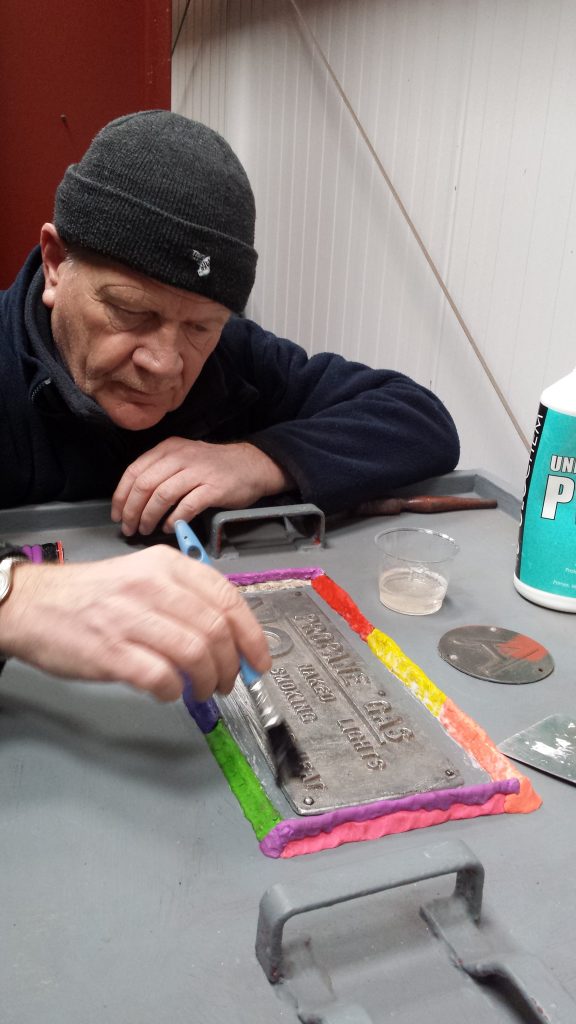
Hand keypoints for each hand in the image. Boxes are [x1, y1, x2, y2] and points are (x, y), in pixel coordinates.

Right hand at [0, 547, 270, 701]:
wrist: (33, 604)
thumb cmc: (92, 596)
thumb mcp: (143, 577)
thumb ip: (185, 600)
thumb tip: (229, 637)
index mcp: (167, 565)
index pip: (227, 598)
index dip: (252, 635)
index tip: (259, 659)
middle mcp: (152, 586)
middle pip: (217, 630)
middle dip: (231, 665)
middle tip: (228, 681)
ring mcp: (131, 618)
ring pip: (196, 653)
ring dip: (207, 681)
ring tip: (201, 691)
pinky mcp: (111, 651)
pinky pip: (161, 677)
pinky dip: (172, 691)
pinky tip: (167, 692)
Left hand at [111, 437, 292, 535]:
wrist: (252, 465)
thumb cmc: (214, 466)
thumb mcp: (183, 458)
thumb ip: (160, 471)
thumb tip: (133, 498)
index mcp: (168, 448)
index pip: (134, 471)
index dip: (121, 496)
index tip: (117, 514)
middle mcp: (180, 457)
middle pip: (144, 485)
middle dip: (132, 510)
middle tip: (129, 528)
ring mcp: (198, 472)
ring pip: (162, 496)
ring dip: (149, 517)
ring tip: (146, 529)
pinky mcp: (214, 488)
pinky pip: (186, 506)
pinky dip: (174, 519)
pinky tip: (169, 527)